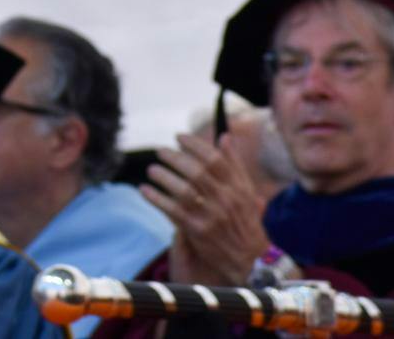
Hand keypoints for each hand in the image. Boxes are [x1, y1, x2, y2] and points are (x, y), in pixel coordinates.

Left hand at [145, 131, 271, 285]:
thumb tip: (224, 135)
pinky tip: (144, 190)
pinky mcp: (197, 230)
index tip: (179, 137)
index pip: (215, 159)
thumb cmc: (244, 219)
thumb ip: (233, 164)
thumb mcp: (246, 191)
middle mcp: (225, 199)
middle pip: (196, 172)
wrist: (250, 258)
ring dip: (164, 177)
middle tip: (161, 151)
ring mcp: (211, 216)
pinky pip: (172, 210)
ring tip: (152, 170)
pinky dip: (156, 198)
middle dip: (175, 158)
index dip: (194, 144)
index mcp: (237, 187)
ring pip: (183, 190)